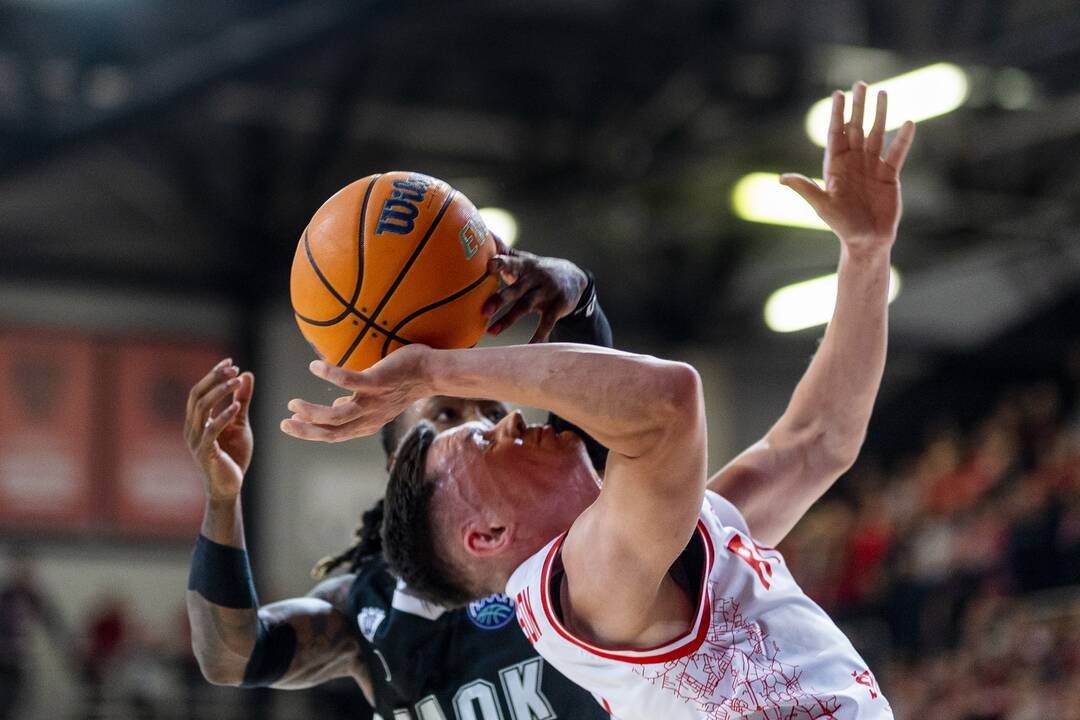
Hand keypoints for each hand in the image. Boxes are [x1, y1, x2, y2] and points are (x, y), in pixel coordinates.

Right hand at [185, 359, 254, 502]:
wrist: (229, 487)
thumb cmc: (233, 455)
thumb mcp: (240, 423)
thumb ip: (242, 400)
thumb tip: (246, 375)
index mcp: (197, 420)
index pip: (199, 391)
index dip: (213, 375)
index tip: (230, 362)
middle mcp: (192, 428)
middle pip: (197, 396)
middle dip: (214, 379)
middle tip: (233, 368)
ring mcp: (195, 440)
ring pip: (201, 409)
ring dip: (219, 393)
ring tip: (236, 381)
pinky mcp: (205, 452)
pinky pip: (211, 430)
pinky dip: (223, 416)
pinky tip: (237, 406)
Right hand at [281, 344, 430, 442]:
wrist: (433, 371)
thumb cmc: (404, 381)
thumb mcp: (378, 399)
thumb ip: (358, 405)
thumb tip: (337, 406)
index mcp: (368, 423)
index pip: (335, 435)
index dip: (311, 433)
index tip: (291, 423)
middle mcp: (370, 417)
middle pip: (332, 432)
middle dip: (306, 430)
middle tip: (284, 421)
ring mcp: (374, 401)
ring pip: (337, 416)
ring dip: (312, 412)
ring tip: (294, 403)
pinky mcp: (378, 382)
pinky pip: (349, 381)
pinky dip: (329, 376)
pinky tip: (314, 366)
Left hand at [482, 249, 587, 342]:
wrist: (575, 277)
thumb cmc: (539, 270)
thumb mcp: (525, 260)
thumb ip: (505, 252)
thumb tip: (485, 234)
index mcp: (525, 266)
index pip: (511, 262)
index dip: (501, 264)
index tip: (489, 266)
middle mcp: (536, 278)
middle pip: (516, 289)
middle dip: (500, 299)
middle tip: (484, 310)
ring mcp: (547, 293)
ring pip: (526, 307)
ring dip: (508, 320)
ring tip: (492, 332)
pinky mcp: (557, 307)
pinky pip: (546, 323)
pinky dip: (538, 336)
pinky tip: (528, 347)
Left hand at [780, 82, 915, 254]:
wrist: (866, 240)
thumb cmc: (841, 224)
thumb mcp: (822, 205)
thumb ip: (805, 188)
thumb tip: (782, 178)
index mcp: (835, 166)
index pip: (836, 134)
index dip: (837, 114)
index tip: (838, 94)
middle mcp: (854, 162)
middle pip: (856, 128)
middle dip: (858, 107)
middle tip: (860, 84)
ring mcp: (872, 166)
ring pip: (876, 134)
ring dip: (879, 114)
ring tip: (883, 94)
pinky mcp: (889, 175)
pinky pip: (897, 153)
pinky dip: (903, 139)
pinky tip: (909, 122)